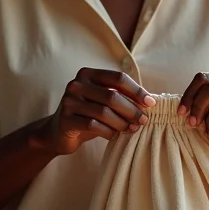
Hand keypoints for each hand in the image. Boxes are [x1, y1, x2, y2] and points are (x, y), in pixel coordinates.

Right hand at [39, 68, 155, 154]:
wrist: (58, 132)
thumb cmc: (88, 114)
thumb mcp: (103, 101)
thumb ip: (121, 97)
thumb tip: (149, 102)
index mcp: (88, 74)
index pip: (118, 78)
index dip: (137, 90)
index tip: (151, 104)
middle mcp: (76, 84)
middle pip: (112, 96)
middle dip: (132, 110)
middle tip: (143, 121)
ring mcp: (68, 101)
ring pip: (104, 112)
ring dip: (122, 123)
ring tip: (131, 129)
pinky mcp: (65, 119)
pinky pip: (93, 125)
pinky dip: (108, 131)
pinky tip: (113, 135)